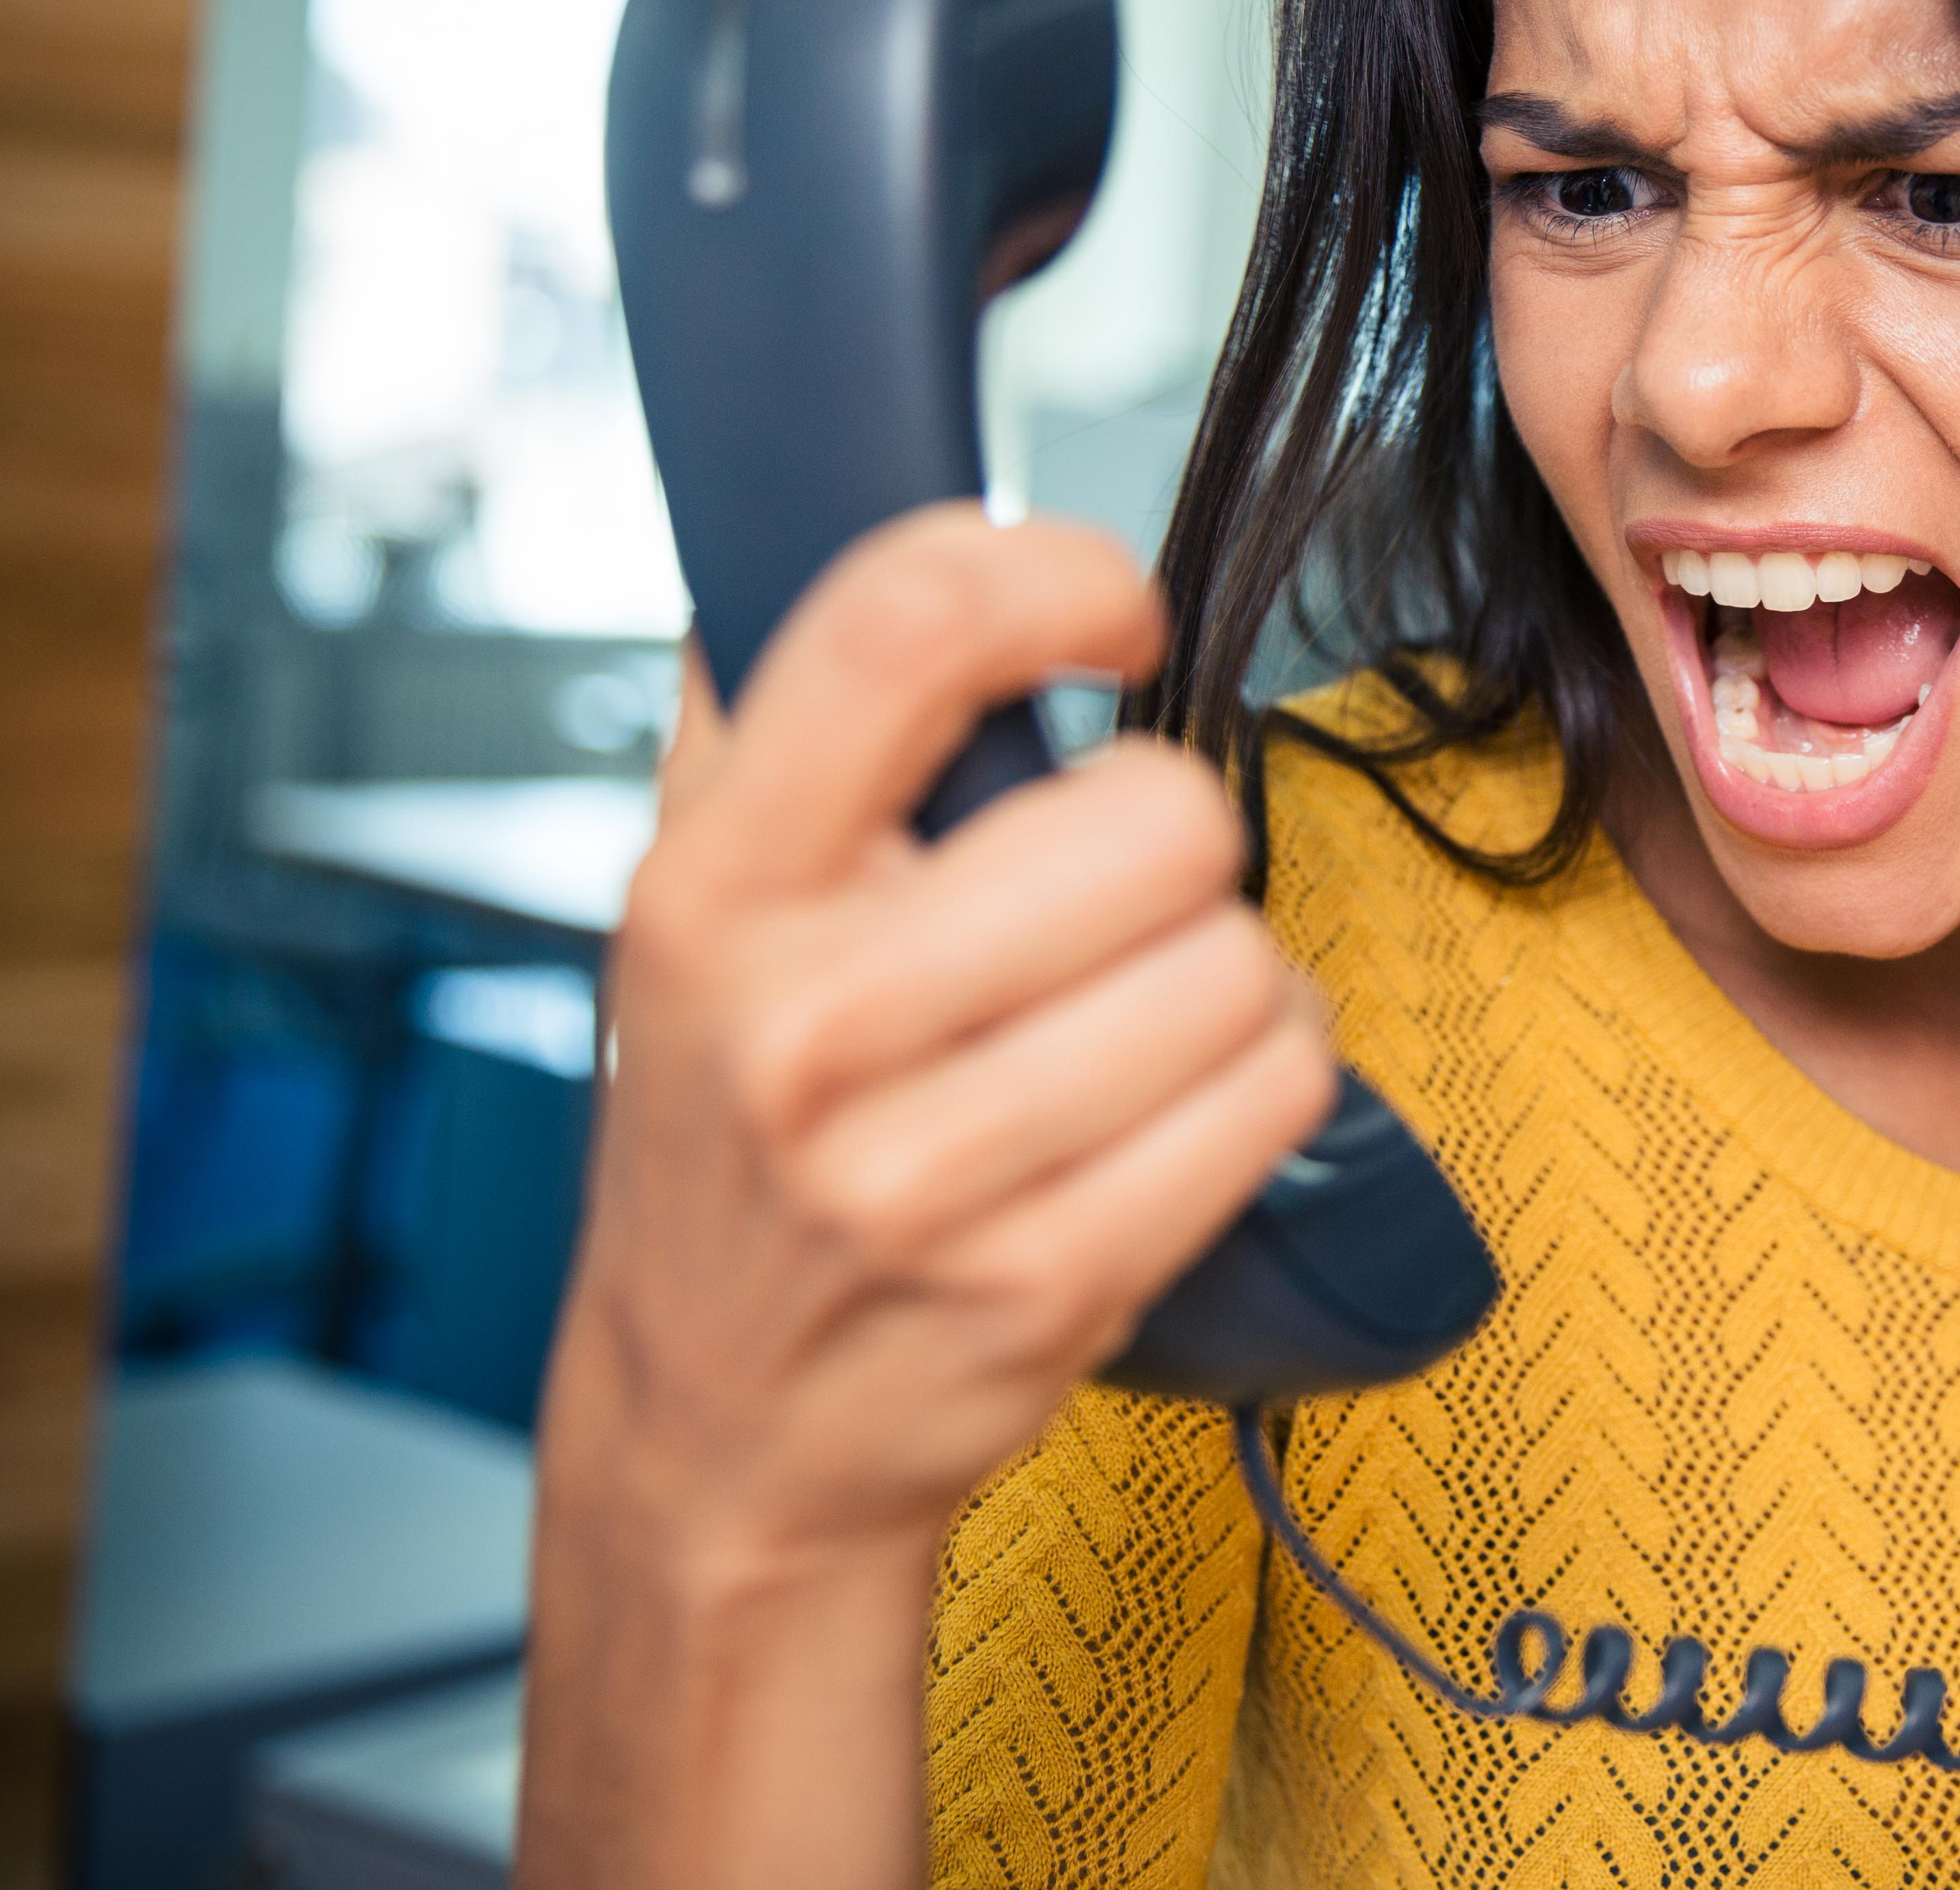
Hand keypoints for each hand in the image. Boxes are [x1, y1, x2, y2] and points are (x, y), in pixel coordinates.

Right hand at [517, 504, 1335, 1889]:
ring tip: (1136, 1010)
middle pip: (1154, 812)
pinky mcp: (1051, 1280)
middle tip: (1109, 894)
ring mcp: (930, 1169)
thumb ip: (756, 721)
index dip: (1055, 576)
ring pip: (1237, 957)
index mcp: (714, 892)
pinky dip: (1265, 1075)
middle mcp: (807, 1023)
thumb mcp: (685, 917)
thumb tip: (834, 518)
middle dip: (1170, 837)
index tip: (1108, 610)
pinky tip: (1176, 1097)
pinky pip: (1273, 1091)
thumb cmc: (730, 1146)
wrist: (716, 1441)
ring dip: (1231, 970)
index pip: (900, 630)